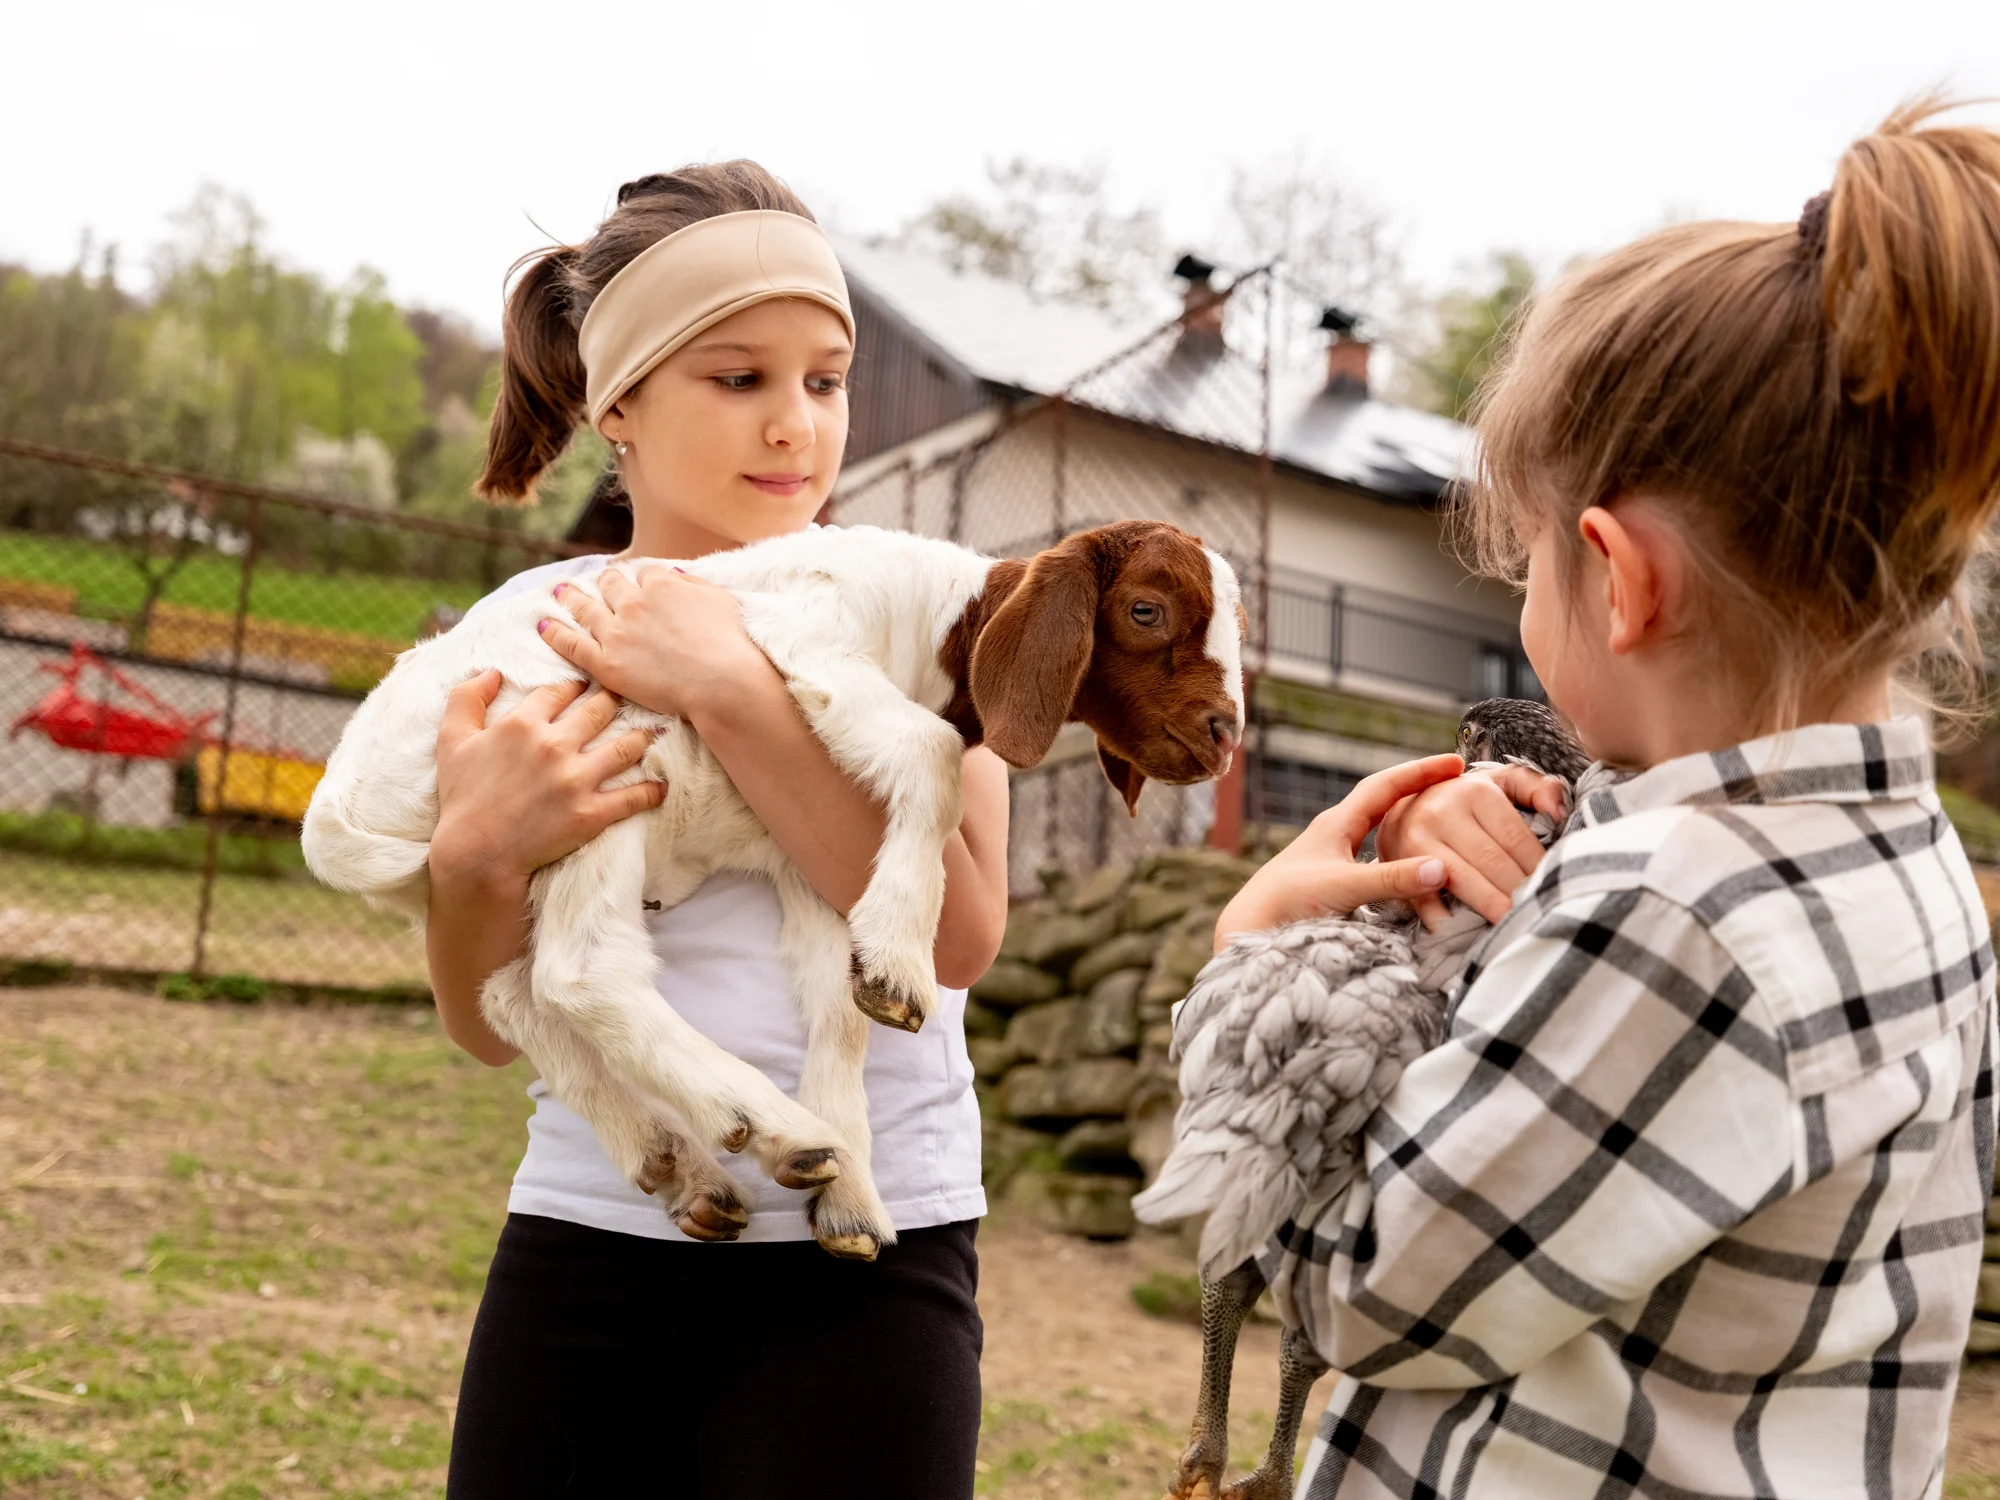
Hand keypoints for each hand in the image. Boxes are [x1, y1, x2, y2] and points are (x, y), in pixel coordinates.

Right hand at [428, 671, 662, 884]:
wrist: (475, 854)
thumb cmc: (463, 798)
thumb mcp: (452, 741)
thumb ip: (466, 698)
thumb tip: (492, 671)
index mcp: (523, 724)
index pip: (561, 690)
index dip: (577, 684)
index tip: (587, 685)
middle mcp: (554, 745)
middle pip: (601, 710)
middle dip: (616, 701)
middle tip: (631, 697)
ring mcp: (576, 779)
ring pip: (626, 747)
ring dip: (644, 738)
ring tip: (656, 732)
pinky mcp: (591, 813)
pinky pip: (633, 797)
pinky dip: (652, 791)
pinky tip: (662, 786)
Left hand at [538, 567, 768, 719]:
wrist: (722, 681)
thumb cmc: (730, 643)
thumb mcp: (721, 600)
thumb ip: (693, 585)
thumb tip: (672, 575)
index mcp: (662, 585)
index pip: (646, 573)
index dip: (643, 579)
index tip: (640, 584)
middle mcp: (634, 603)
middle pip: (612, 585)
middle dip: (605, 581)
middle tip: (597, 580)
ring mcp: (617, 632)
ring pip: (585, 609)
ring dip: (571, 597)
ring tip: (559, 591)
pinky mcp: (606, 662)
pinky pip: (571, 644)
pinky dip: (554, 632)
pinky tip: (542, 624)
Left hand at [1213, 755, 1463, 951]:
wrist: (1250, 928)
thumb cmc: (1289, 902)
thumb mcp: (1344, 887)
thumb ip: (1392, 879)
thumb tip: (1442, 868)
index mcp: (1338, 823)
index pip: (1386, 785)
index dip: (1421, 771)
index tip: (1455, 762)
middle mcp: (1336, 833)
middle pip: (1385, 800)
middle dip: (1420, 788)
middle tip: (1456, 784)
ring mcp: (1334, 855)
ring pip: (1381, 828)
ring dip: (1410, 819)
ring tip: (1443, 816)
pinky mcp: (1334, 879)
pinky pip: (1376, 853)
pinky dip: (1400, 849)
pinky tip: (1413, 860)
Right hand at [1377, 763, 1567, 928]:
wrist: (1398, 806)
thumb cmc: (1462, 800)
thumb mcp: (1498, 783)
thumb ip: (1535, 787)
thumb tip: (1559, 813)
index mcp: (1473, 791)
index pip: (1516, 838)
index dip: (1538, 866)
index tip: (1554, 886)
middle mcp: (1441, 813)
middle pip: (1493, 862)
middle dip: (1519, 890)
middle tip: (1540, 911)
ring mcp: (1417, 842)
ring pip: (1464, 881)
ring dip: (1492, 907)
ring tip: (1515, 923)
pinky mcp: (1398, 868)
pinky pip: (1427, 899)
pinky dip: (1449, 920)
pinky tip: (1471, 931)